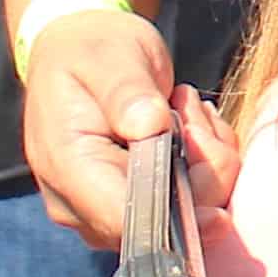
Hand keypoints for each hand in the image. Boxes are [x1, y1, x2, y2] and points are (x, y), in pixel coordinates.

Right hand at [24, 1, 187, 249]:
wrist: (82, 52)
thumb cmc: (92, 50)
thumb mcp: (109, 57)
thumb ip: (126, 91)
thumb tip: (150, 126)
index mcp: (66, 169)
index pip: (123, 219)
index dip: (175, 210)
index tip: (211, 163)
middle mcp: (81, 206)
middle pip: (162, 226)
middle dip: (199, 170)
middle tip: (190, 107)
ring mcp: (108, 213)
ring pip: (185, 219)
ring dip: (205, 163)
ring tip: (187, 108)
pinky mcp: (137, 208)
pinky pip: (188, 208)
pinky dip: (204, 168)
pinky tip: (191, 127)